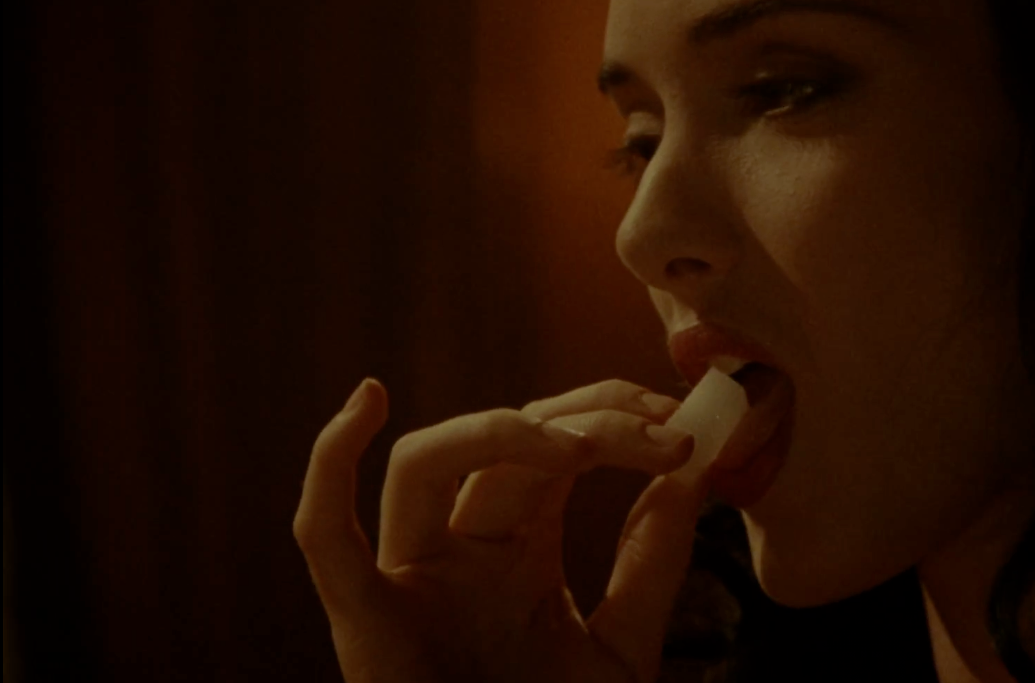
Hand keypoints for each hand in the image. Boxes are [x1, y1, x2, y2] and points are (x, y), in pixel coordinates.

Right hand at [294, 378, 706, 682]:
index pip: (557, 445)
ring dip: (499, 433)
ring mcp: (409, 576)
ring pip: (422, 463)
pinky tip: (368, 403)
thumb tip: (688, 476)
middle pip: (504, 441)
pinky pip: (325, 536)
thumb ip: (651, 566)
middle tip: (664, 428)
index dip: (617, 420)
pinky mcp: (364, 619)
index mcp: (518, 547)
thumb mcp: (623, 651)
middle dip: (588, 419)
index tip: (685, 430)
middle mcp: (459, 547)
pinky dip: (328, 467)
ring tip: (579, 449)